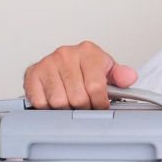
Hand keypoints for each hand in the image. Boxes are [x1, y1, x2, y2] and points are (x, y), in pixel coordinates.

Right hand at [23, 40, 138, 108]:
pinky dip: (49, 108)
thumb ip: (120, 75)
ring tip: (71, 104)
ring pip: (59, 102)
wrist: (60, 63)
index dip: (99, 102)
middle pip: (77, 97)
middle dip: (84, 108)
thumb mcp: (106, 69)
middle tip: (86, 107)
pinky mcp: (32, 75)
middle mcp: (66, 54)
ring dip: (67, 110)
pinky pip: (40, 102)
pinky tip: (55, 102)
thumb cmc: (85, 68)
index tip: (100, 106)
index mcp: (87, 51)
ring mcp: (47, 63)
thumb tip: (129, 77)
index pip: (96, 86)